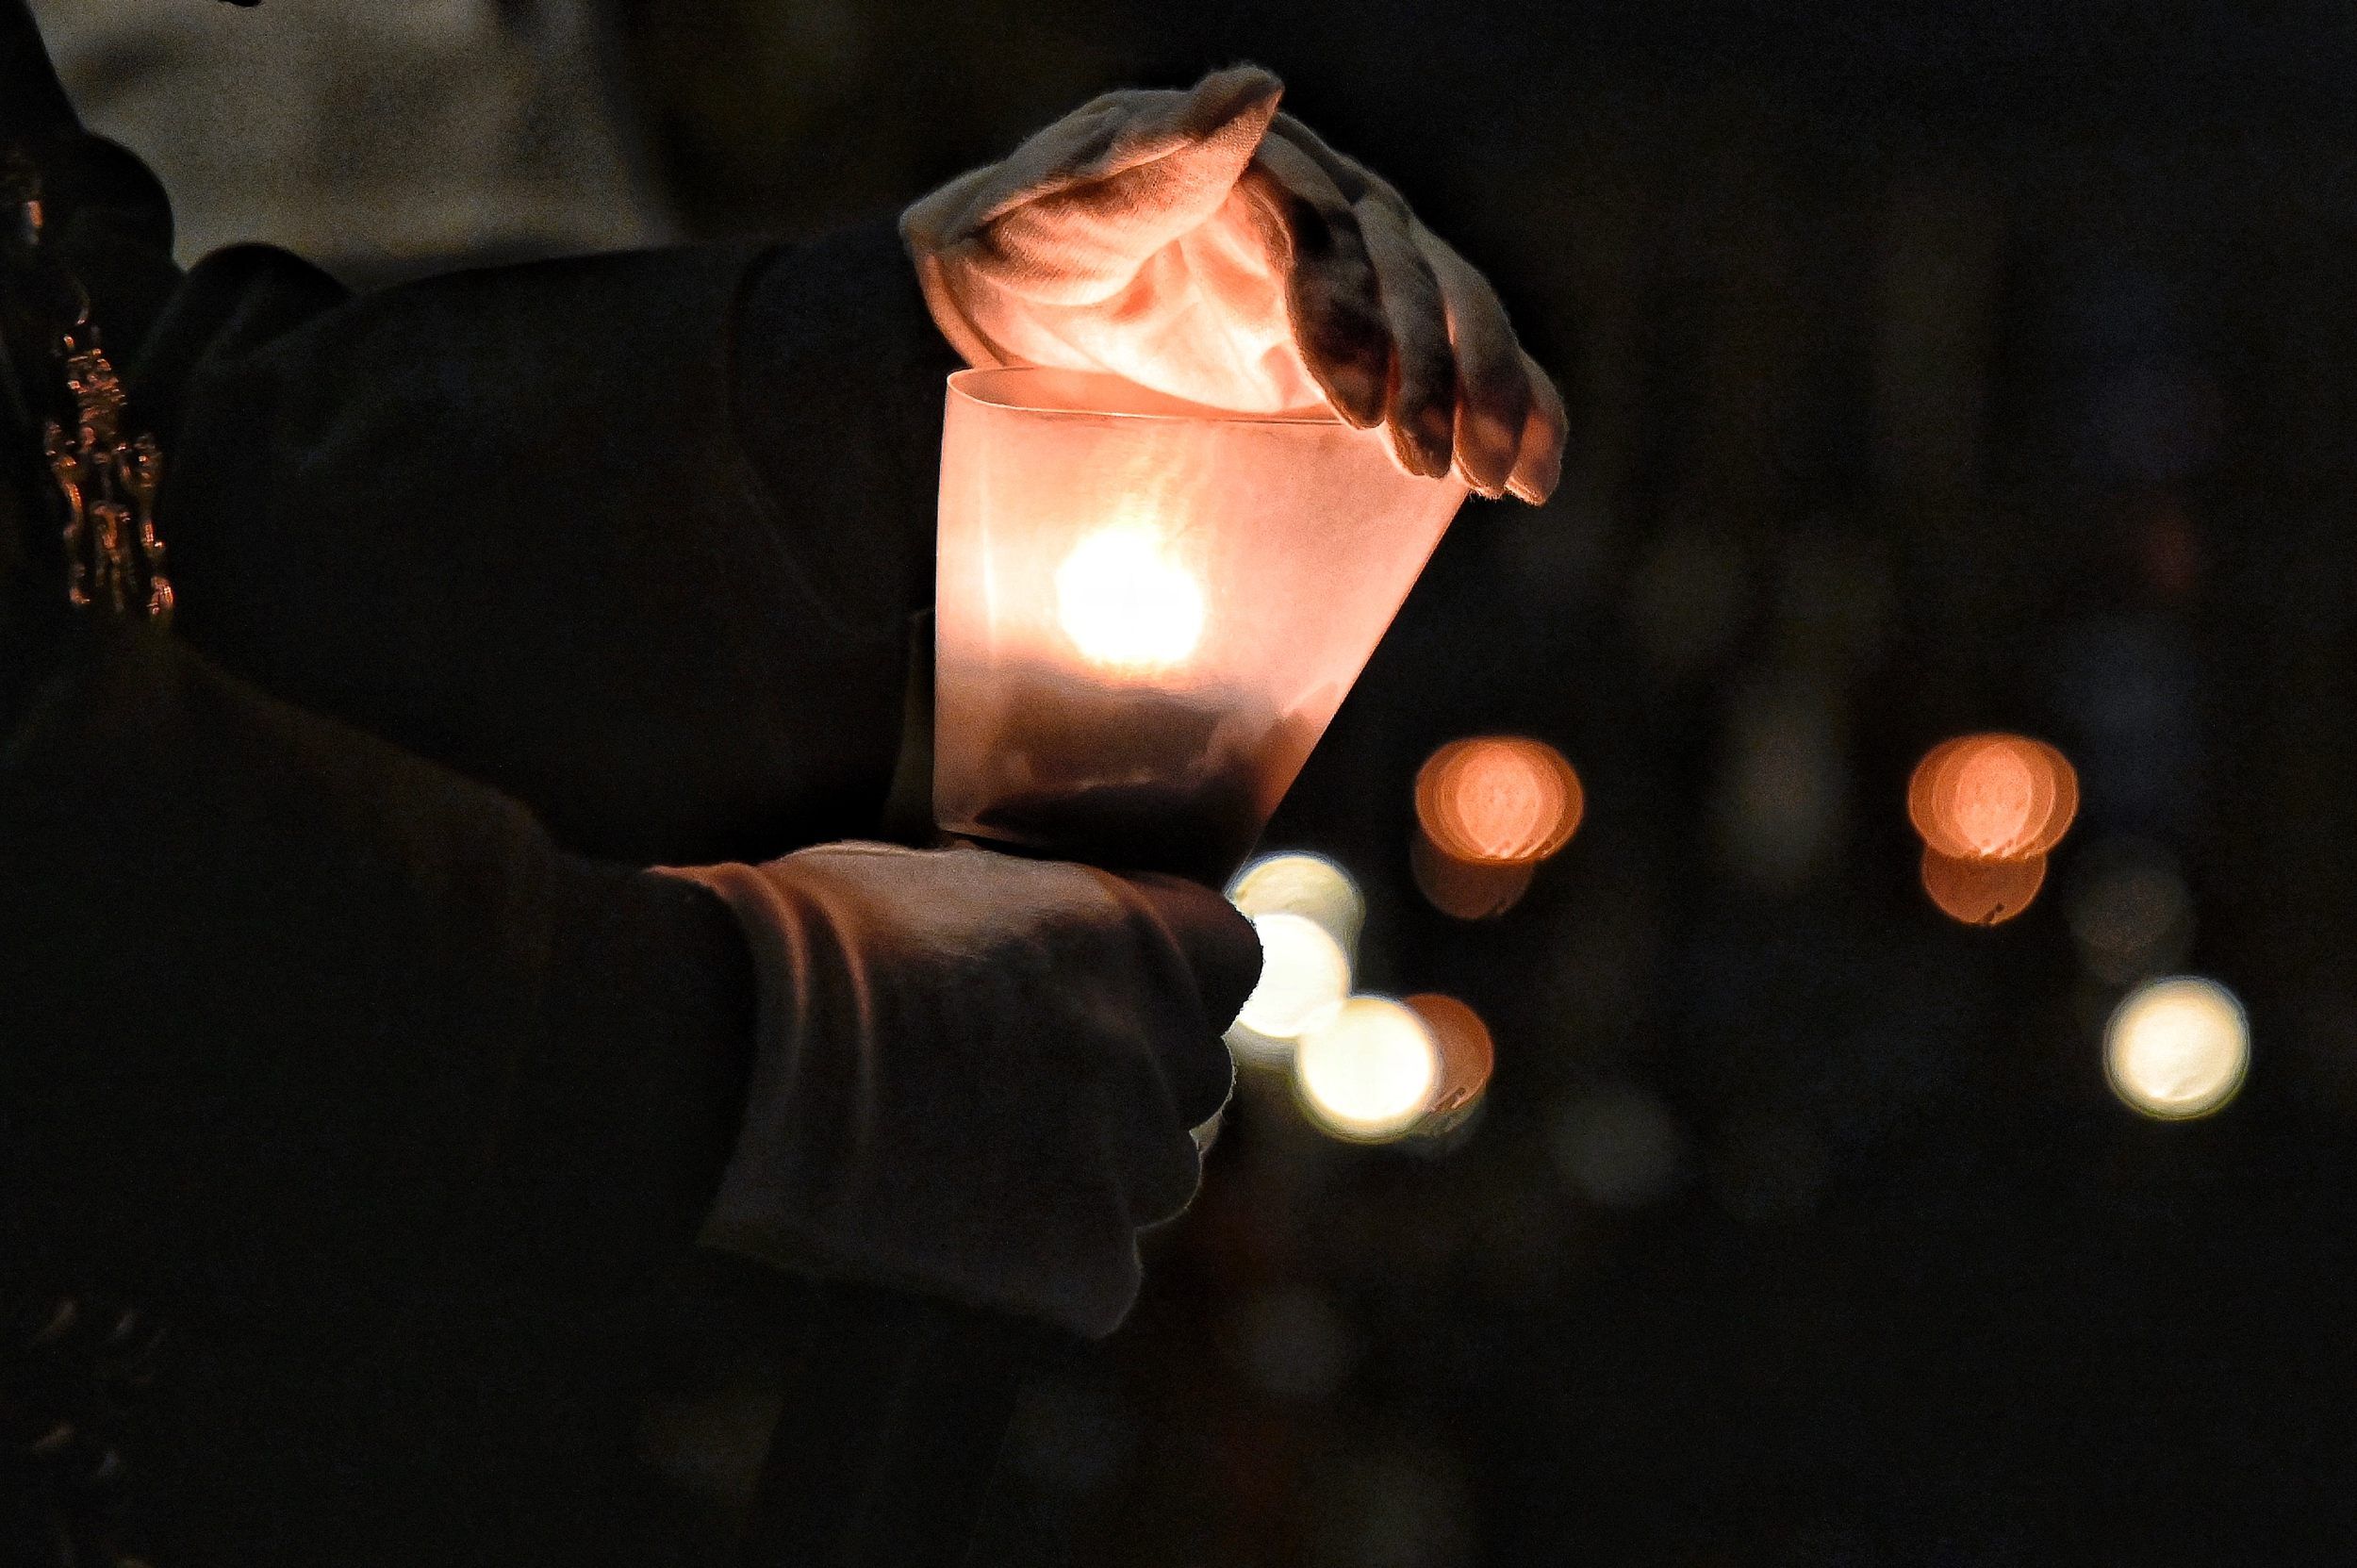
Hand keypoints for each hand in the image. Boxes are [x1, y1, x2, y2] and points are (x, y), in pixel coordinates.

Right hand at [661, 842, 1258, 1339]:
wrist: (738, 1044)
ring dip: (1094, 1184)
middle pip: (1194, 1081)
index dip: (1173, 988)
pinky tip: (955, 1245)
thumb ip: (1023, 916)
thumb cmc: (800, 944)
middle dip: (1127, 1092)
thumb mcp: (937, 882)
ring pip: (1159, 1183)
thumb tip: (1024, 936)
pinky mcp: (1089, 1260)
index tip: (1114, 1004)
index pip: (1231, 960)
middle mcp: (1154, 1040)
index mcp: (1129, 932)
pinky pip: (1100, 1280)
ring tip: (975, 1175)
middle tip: (1018, 1104)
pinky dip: (1045, 1277)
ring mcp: (1129, 1155)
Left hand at [902, 65, 1566, 501]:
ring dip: (1484, 393)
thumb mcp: (1054, 205)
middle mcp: (1322, 202)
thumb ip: (1145, 161)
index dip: (1346, 312)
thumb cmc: (1021, 240)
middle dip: (1428, 371)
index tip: (1351, 400)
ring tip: (1495, 479)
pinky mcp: (1362, 336)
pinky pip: (1454, 361)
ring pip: (1450, 314)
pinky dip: (1509, 406)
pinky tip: (1536, 468)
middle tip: (1424, 460)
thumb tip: (1251, 84)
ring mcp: (1352, 269)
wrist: (1016, 289)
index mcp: (1250, 160)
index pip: (1323, 230)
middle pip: (1406, 272)